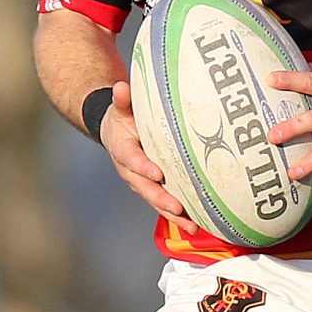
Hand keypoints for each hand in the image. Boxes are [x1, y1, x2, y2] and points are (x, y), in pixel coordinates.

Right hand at [99, 80, 185, 218]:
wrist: (115, 133)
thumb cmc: (123, 118)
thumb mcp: (121, 107)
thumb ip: (123, 99)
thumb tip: (122, 86)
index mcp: (122, 149)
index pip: (131, 159)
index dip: (142, 167)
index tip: (157, 173)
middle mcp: (130, 171)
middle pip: (144, 187)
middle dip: (161, 198)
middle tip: (177, 207)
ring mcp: (141, 182)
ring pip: (155, 200)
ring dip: (173, 214)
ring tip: (191, 225)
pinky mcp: (153, 188)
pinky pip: (164, 203)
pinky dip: (179, 215)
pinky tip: (196, 225)